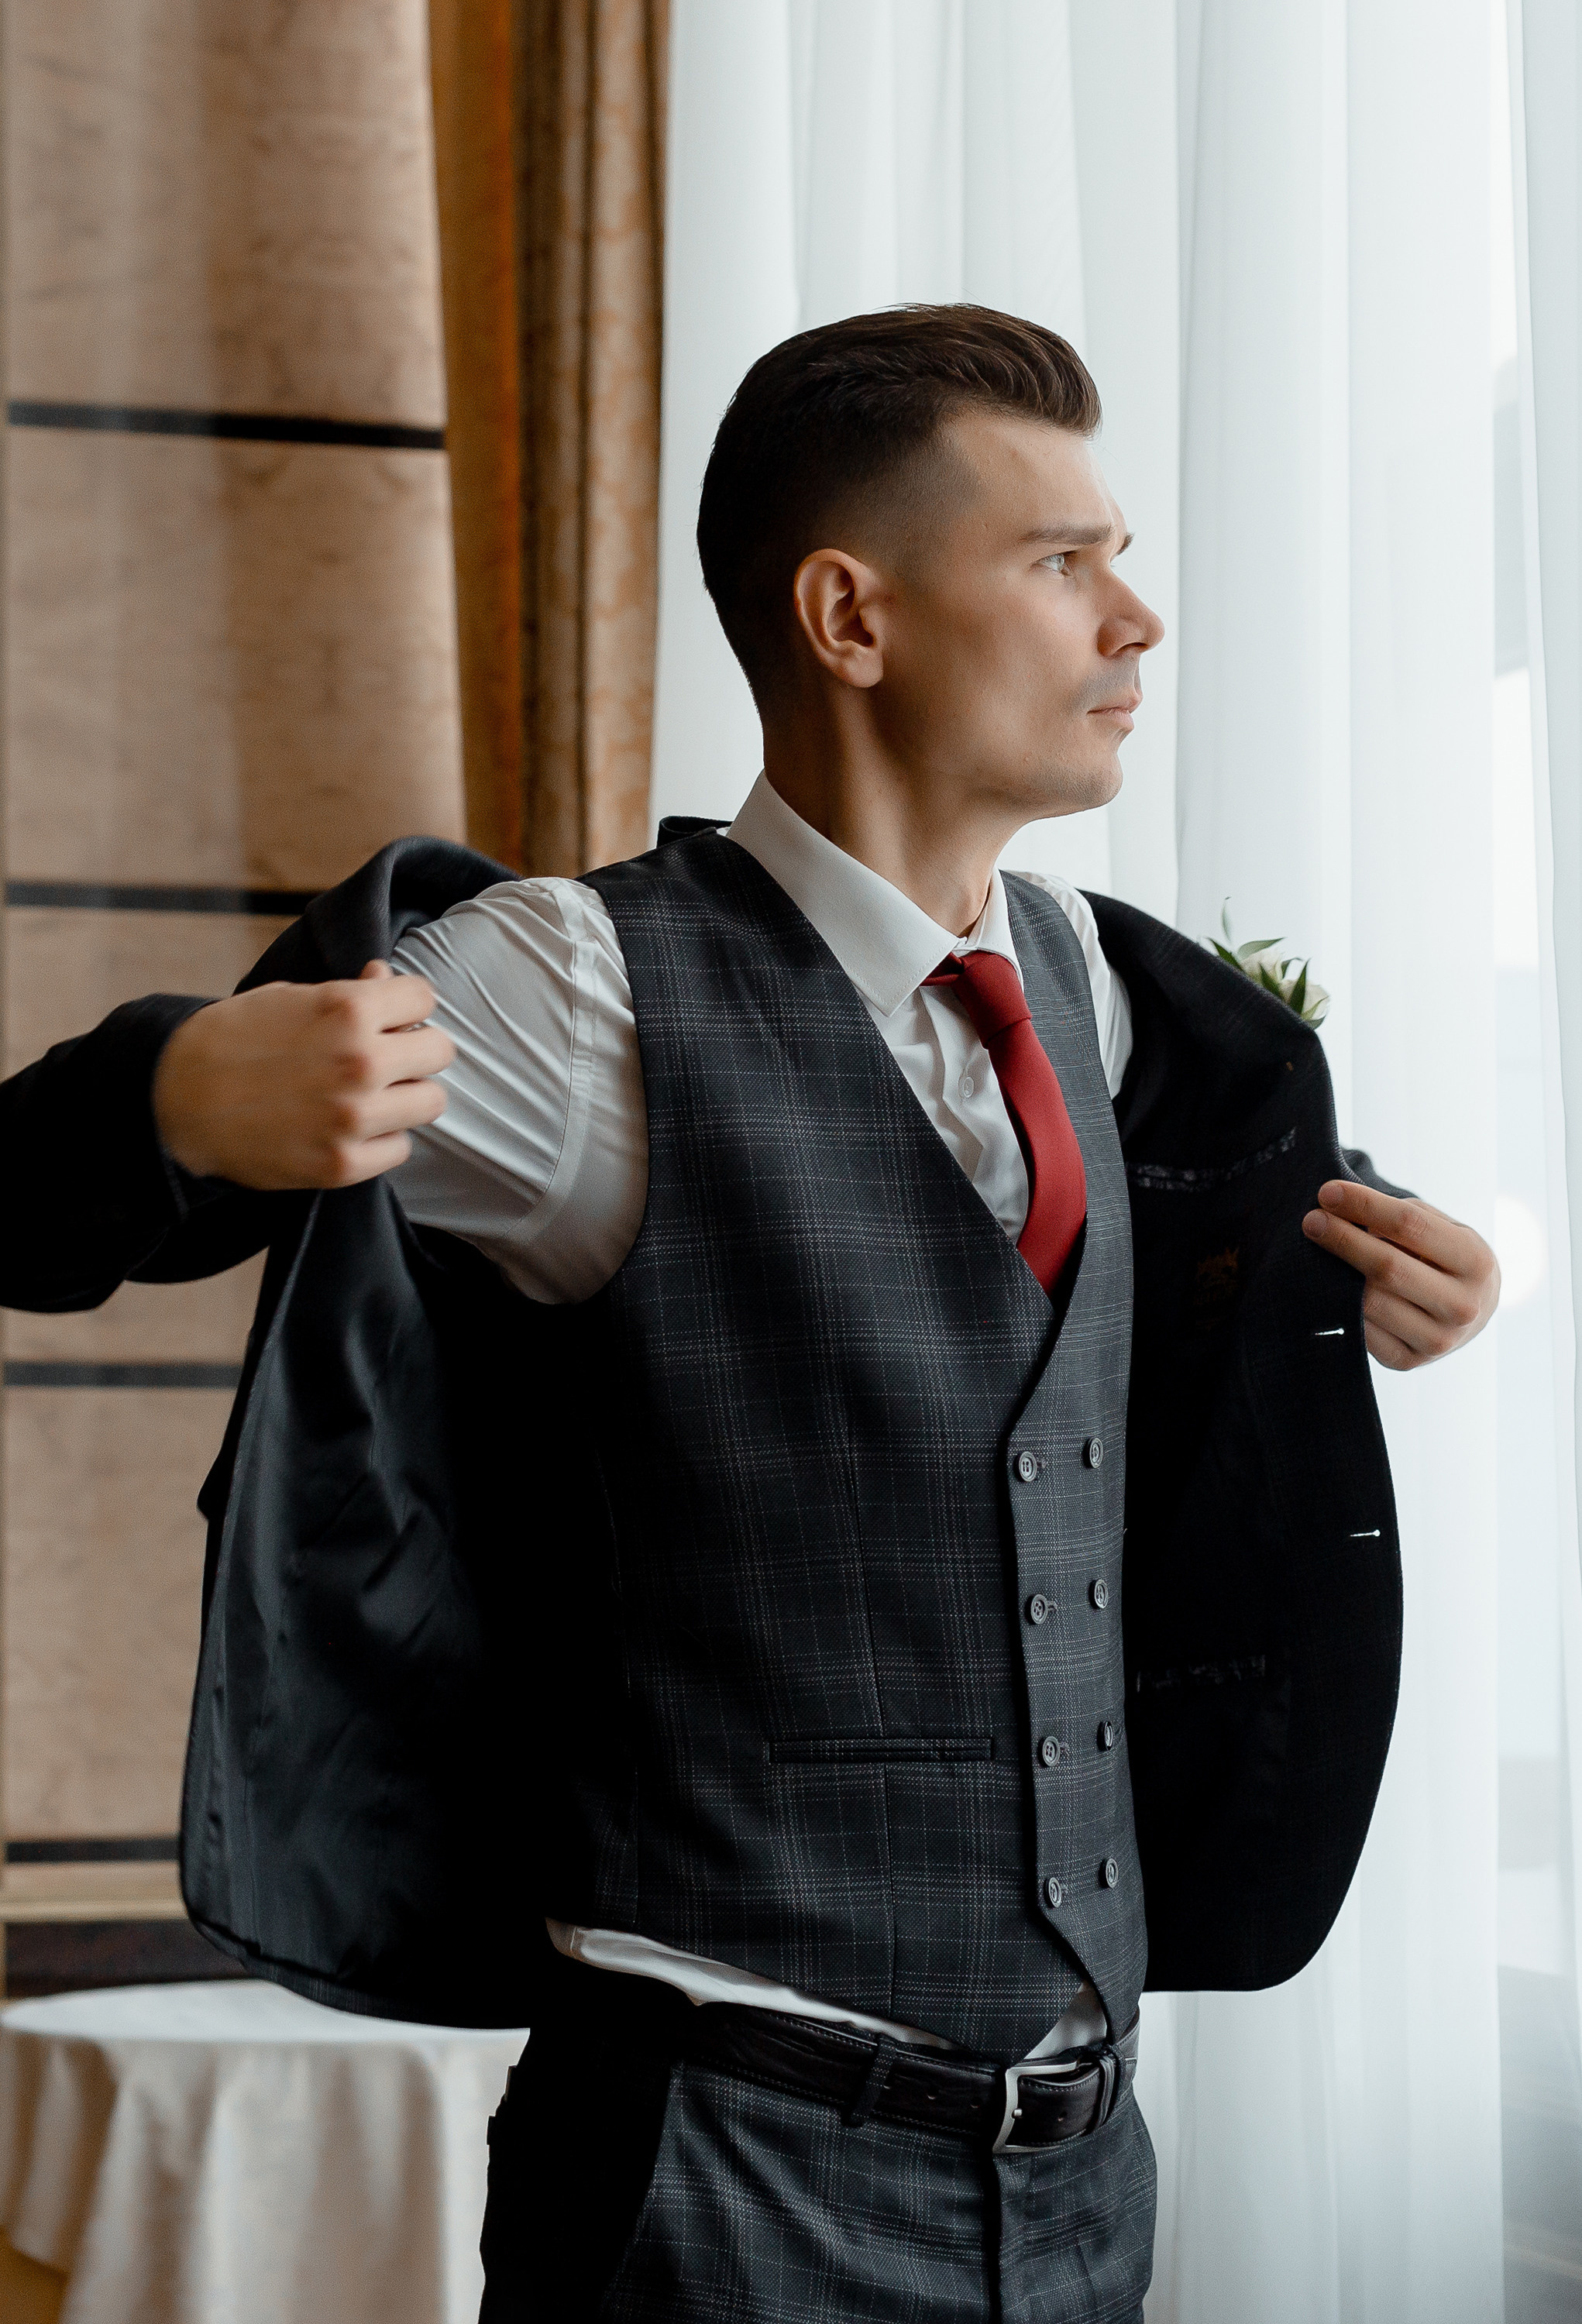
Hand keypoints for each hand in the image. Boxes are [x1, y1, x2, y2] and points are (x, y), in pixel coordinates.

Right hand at [152, 960, 455, 1189]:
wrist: (178, 1100)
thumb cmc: (234, 1040)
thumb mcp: (290, 997)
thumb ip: (349, 993)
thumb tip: (387, 977)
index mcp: (349, 1009)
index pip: (424, 998)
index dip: (405, 1007)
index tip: (388, 1018)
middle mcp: (361, 1062)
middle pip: (440, 1051)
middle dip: (415, 1051)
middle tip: (387, 1058)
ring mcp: (354, 1117)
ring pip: (431, 1102)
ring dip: (406, 1096)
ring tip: (371, 1094)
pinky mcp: (343, 1163)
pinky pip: (401, 1148)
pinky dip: (382, 1139)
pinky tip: (351, 1127)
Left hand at [1300, 1181, 1499, 1370]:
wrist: (1468, 1312)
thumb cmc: (1446, 1259)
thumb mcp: (1442, 1229)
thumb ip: (1403, 1217)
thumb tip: (1345, 1211)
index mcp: (1477, 1262)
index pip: (1410, 1226)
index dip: (1365, 1205)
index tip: (1328, 1192)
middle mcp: (1463, 1306)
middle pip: (1387, 1267)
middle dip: (1342, 1239)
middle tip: (1311, 1220)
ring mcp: (1437, 1340)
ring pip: (1372, 1302)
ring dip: (1335, 1273)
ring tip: (1314, 1248)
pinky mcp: (1409, 1362)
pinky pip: (1363, 1333)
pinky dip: (1339, 1305)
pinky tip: (1324, 1285)